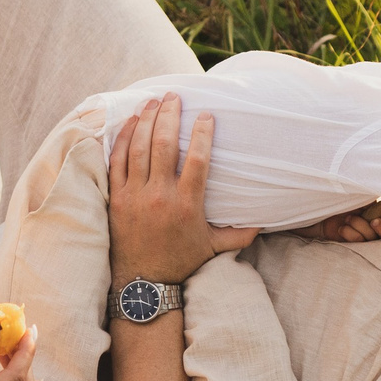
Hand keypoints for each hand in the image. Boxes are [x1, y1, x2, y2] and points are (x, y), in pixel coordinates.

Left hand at [106, 93, 257, 283]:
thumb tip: (263, 225)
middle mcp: (160, 196)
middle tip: (174, 96)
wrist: (144, 283)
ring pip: (138, 148)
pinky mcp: (117, 198)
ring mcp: (135, 196)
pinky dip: (123, 138)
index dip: (202, 133)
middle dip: (169, 116)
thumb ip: (239, 234)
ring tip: (153, 101)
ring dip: (146, 120)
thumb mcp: (213, 248)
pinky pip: (117, 161)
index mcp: (187, 205)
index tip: (205, 115)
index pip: (197, 159)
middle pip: (164, 145)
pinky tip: (130, 122)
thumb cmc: (181, 262)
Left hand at [292, 200, 380, 242]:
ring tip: (348, 218)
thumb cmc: (338, 196)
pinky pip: (359, 242)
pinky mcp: (353, 244)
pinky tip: (342, 227)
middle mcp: (374, 225)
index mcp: (378, 212)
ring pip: (372, 237)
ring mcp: (364, 236)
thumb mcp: (355, 193)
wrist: (319, 209)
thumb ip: (369, 192)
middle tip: (373, 221)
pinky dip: (351, 234)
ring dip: (361, 226)